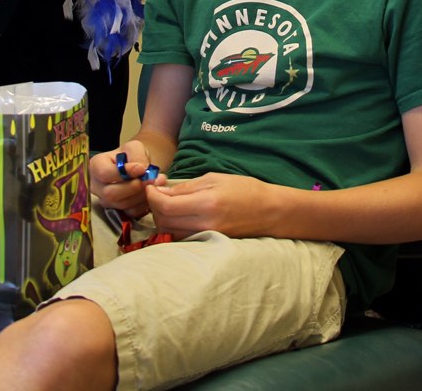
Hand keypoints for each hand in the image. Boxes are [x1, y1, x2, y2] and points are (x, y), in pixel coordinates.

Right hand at [91, 142, 164, 218]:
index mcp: (96, 166)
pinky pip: (131, 212)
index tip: (140, 168)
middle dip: (133, 187)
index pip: (104, 173)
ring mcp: (105, 200)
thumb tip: (139, 170)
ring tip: (156, 182)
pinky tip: (151, 192)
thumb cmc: (131, 155)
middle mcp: (96, 186)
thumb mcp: (134, 147)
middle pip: (110, 194)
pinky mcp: (117, 210)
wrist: (137, 167)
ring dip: (142, 195)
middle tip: (150, 179)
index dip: (123, 173)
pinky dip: (144, 203)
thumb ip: (137, 156)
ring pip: (122, 204)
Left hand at [145, 172, 273, 238]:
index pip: (166, 205)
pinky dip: (174, 227)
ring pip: (170, 232)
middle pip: (164, 221)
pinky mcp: (208, 243)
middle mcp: (205, 224)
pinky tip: (179, 216)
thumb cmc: (245, 189)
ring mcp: (206, 237)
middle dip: (155, 206)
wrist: (269, 211)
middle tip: (159, 193)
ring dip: (163, 218)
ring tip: (169, 204)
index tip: (152, 187)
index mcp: (206, 204)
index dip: (152, 196)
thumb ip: (186, 187)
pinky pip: (181, 238)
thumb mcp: (215, 179)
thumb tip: (160, 192)